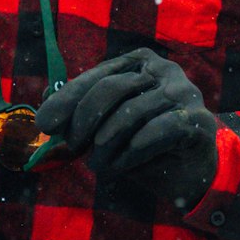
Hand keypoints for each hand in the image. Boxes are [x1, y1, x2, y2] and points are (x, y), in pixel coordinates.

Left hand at [35, 48, 217, 211]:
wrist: (190, 175)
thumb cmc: (143, 148)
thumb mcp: (106, 130)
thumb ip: (80, 117)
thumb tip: (42, 109)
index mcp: (138, 63)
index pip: (96, 76)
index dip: (67, 100)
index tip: (44, 124)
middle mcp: (163, 70)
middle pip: (112, 88)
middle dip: (85, 121)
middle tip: (73, 148)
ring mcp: (184, 92)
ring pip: (132, 113)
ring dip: (108, 145)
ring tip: (100, 165)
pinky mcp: (197, 119)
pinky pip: (159, 128)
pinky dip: (135, 149)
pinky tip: (122, 163)